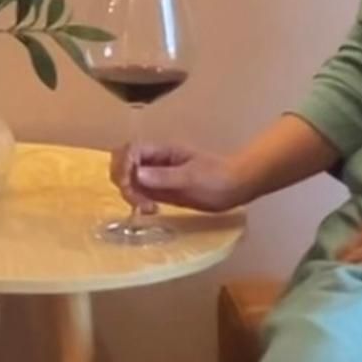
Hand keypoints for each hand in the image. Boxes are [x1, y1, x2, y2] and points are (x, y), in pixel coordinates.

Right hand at [112, 142, 247, 215]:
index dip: (124, 165)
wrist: (237, 187)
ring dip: (131, 194)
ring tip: (148, 209)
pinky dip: (139, 201)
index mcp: (162, 151)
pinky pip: (140, 192)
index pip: (131, 151)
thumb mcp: (192, 178)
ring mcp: (157, 175)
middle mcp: (155, 161)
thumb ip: (164, 176)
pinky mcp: (161, 190)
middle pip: (124, 164)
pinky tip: (151, 210)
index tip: (130, 184)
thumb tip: (136, 174)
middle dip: (124, 182)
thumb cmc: (217, 178)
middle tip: (138, 201)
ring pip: (129, 180)